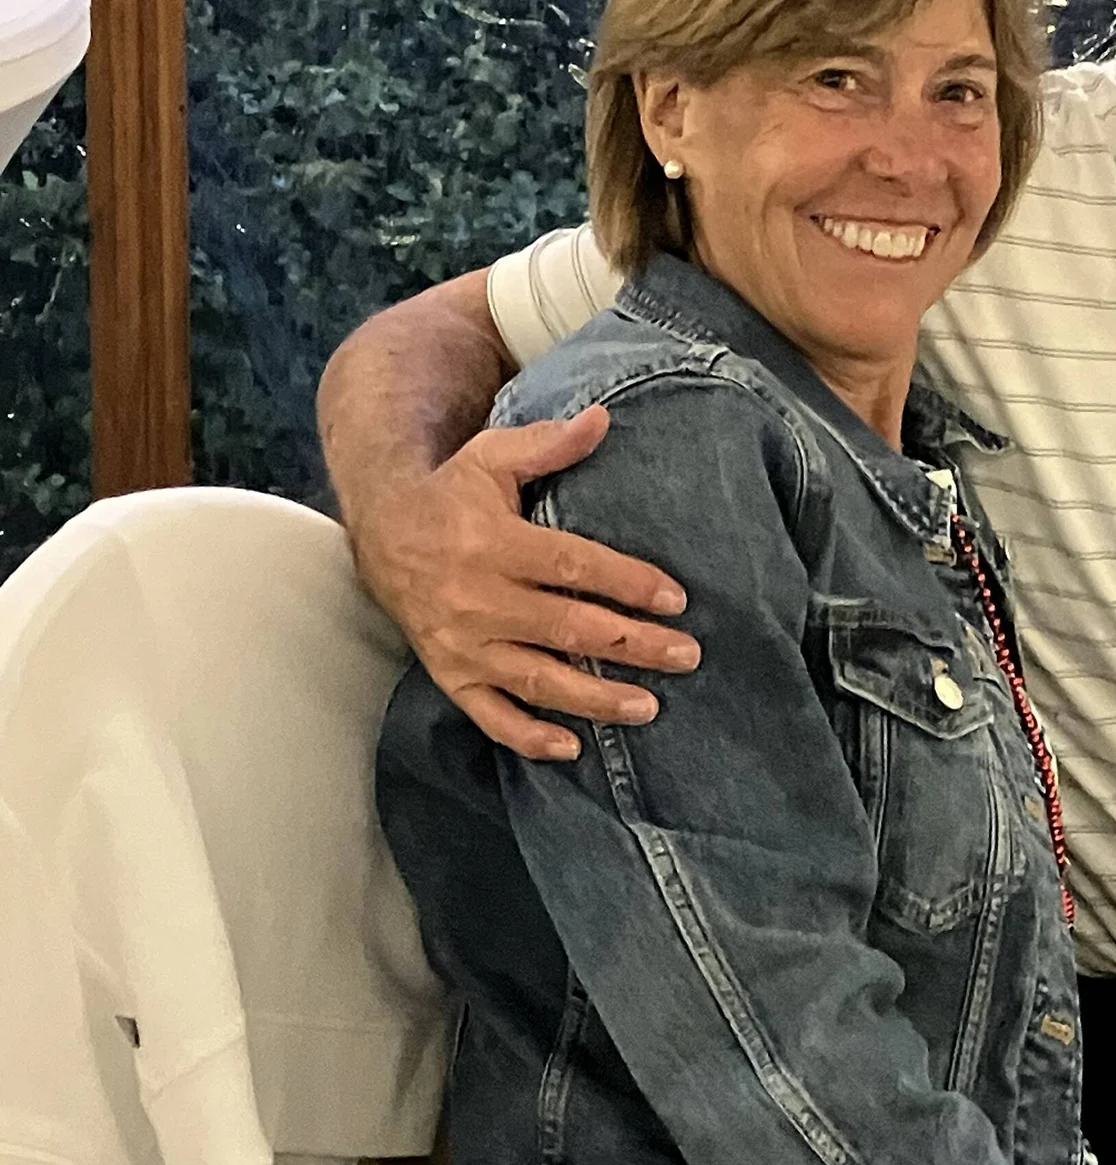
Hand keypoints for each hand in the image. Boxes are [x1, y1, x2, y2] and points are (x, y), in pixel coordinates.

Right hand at [347, 404, 698, 760]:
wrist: (380, 530)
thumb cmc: (452, 492)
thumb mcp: (493, 456)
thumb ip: (549, 443)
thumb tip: (603, 418)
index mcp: (493, 544)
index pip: (572, 567)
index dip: (627, 583)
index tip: (677, 599)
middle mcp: (476, 599)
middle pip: (566, 629)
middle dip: (631, 645)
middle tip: (686, 656)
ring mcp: (461, 644)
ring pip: (536, 680)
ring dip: (593, 698)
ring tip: (648, 707)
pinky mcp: (448, 674)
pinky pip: (489, 715)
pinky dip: (527, 737)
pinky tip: (571, 747)